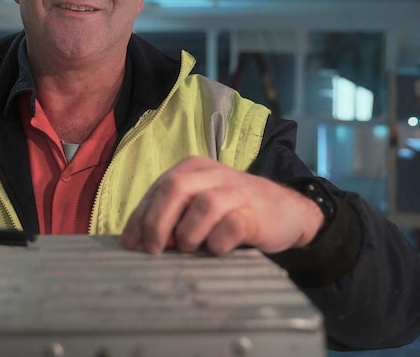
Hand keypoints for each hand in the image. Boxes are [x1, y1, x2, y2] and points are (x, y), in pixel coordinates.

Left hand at [121, 156, 323, 255]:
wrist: (288, 212)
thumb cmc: (232, 211)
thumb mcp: (198, 205)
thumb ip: (172, 214)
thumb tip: (138, 241)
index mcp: (192, 168)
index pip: (157, 189)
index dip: (139, 218)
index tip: (131, 244)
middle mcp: (213, 174)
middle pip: (174, 189)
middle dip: (156, 223)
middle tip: (153, 251)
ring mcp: (236, 191)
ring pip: (203, 205)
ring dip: (188, 233)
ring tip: (190, 248)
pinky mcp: (255, 212)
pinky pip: (231, 225)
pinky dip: (218, 241)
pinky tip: (217, 249)